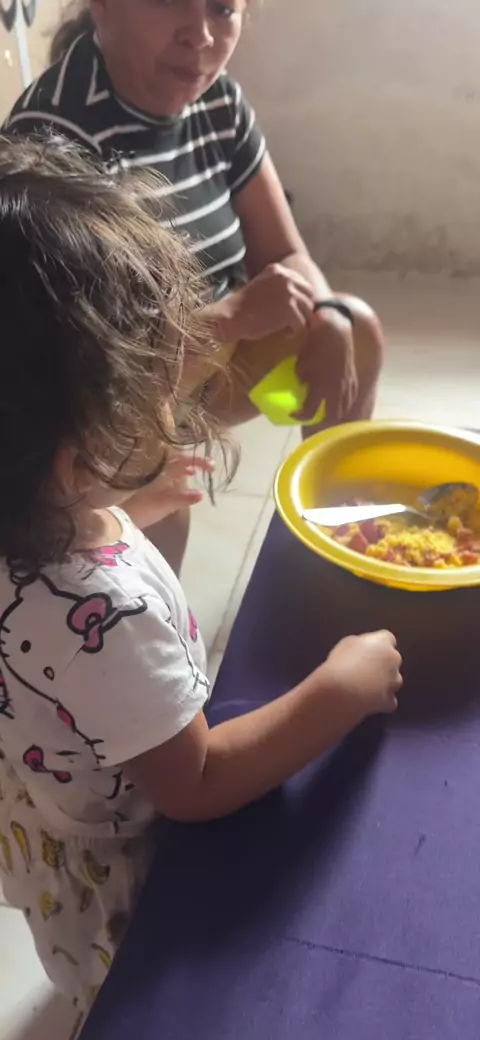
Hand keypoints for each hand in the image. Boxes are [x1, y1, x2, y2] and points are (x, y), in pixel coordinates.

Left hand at [125, 454, 214, 528]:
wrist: (123, 518)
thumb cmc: (145, 510)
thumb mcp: (166, 505)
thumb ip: (184, 498)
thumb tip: (202, 493)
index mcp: (163, 472)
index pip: (183, 459)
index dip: (199, 461)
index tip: (212, 467)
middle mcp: (159, 471)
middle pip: (179, 458)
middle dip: (194, 460)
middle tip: (209, 467)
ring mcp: (155, 477)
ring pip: (174, 466)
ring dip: (187, 466)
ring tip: (198, 471)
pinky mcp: (153, 485)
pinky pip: (170, 473)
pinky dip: (179, 474)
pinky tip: (184, 480)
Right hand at [221, 263, 315, 341]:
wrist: (229, 318)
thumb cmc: (241, 308)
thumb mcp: (263, 288)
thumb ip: (280, 289)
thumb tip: (301, 300)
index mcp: (279, 270)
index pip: (303, 284)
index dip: (301, 300)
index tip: (293, 311)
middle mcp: (286, 278)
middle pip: (309, 297)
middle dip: (303, 311)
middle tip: (292, 322)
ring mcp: (289, 293)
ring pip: (307, 312)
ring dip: (298, 322)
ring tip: (285, 328)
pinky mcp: (289, 310)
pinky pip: (301, 324)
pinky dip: (293, 332)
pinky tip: (283, 334)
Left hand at [294, 308, 357, 423]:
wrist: (335, 330)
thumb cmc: (314, 345)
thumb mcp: (300, 364)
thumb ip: (302, 379)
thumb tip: (304, 386)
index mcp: (321, 389)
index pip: (309, 412)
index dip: (299, 416)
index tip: (292, 414)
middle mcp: (336, 391)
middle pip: (331, 416)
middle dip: (320, 420)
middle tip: (311, 416)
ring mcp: (347, 385)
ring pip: (344, 408)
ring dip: (335, 413)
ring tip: (326, 410)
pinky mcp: (353, 378)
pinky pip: (350, 397)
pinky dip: (344, 402)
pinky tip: (339, 399)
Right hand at [324, 631, 402, 717]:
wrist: (341, 691)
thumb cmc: (341, 663)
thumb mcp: (347, 643)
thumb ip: (362, 644)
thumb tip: (365, 649)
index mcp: (383, 642)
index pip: (387, 638)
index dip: (377, 645)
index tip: (367, 650)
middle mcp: (394, 660)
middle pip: (392, 660)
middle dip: (382, 664)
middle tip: (363, 669)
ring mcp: (394, 681)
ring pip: (393, 680)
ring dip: (383, 682)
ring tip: (364, 687)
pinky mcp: (390, 700)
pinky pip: (389, 700)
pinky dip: (381, 700)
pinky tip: (367, 701)